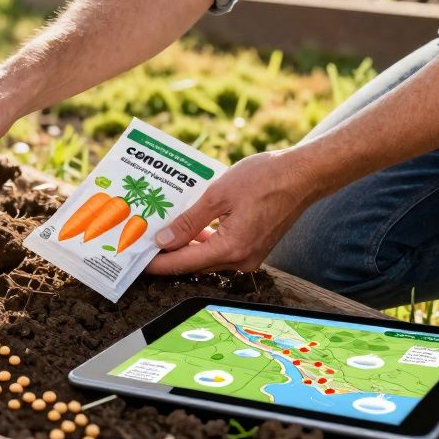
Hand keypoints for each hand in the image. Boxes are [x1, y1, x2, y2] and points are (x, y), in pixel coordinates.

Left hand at [145, 149, 322, 274]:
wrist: (302, 175)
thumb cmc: (264, 179)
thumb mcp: (218, 195)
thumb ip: (189, 221)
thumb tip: (163, 240)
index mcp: (231, 248)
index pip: (183, 264)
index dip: (156, 263)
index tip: (135, 259)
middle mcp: (241, 260)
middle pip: (194, 263)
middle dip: (167, 254)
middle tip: (142, 242)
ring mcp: (250, 256)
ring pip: (207, 257)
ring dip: (185, 246)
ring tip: (159, 231)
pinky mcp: (254, 248)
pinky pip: (221, 250)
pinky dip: (204, 241)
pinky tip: (189, 226)